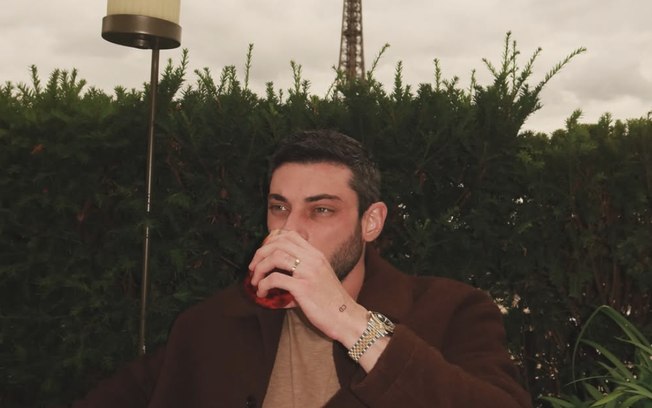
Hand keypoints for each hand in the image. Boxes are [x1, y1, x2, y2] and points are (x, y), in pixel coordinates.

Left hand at [247, 230, 366, 341]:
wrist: (347, 318)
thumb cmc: (332, 302)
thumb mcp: (320, 277)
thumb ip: (304, 268)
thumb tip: (280, 270)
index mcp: (317, 254)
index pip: (289, 235)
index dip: (271, 241)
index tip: (263, 255)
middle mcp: (313, 259)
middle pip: (279, 243)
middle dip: (260, 253)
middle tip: (253, 268)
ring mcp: (308, 272)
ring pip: (275, 257)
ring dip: (259, 268)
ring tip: (255, 281)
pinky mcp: (303, 288)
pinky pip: (275, 279)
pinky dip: (263, 285)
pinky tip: (262, 293)